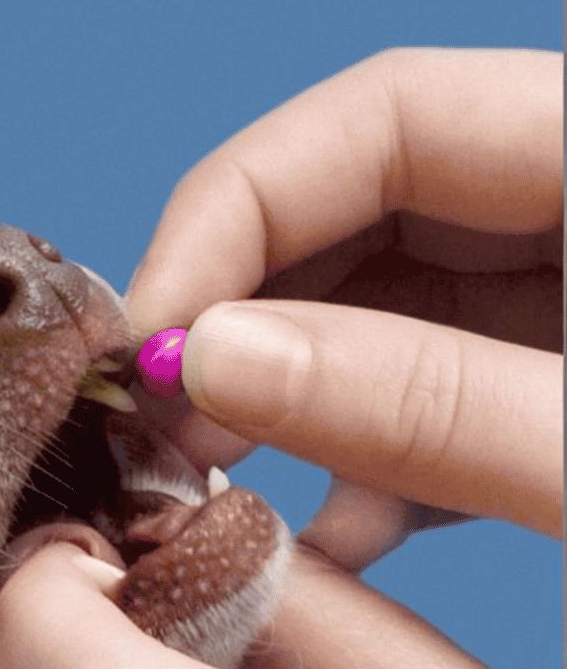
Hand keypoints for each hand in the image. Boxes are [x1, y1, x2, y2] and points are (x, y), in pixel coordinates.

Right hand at [125, 47, 561, 569]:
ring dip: (274, 410)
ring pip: (373, 325)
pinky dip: (353, 485)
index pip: (383, 117)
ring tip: (200, 490)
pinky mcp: (542, 410)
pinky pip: (423, 417)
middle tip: (153, 433)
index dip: (235, 213)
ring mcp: (556, 316)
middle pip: (359, 220)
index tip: (144, 340)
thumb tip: (210, 361)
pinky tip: (304, 552)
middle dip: (238, 322)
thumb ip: (426, 401)